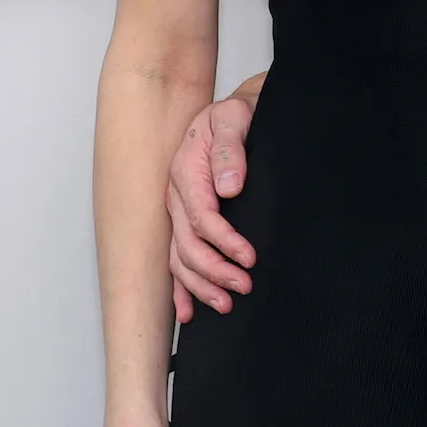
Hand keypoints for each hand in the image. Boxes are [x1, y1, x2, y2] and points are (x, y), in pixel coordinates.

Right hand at [168, 88, 258, 322]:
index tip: (250, 258)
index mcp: (186, 172)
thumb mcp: (234, 118)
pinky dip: (180, 288)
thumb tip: (228, 188)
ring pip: (179, 259)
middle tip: (244, 287)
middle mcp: (176, 196)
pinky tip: (189, 312)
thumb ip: (231, 149)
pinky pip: (175, 259)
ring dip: (200, 286)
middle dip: (214, 271)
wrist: (230, 114)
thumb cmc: (234, 116)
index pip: (202, 218)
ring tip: (226, 304)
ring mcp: (178, 211)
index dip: (225, 242)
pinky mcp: (184, 220)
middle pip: (187, 245)